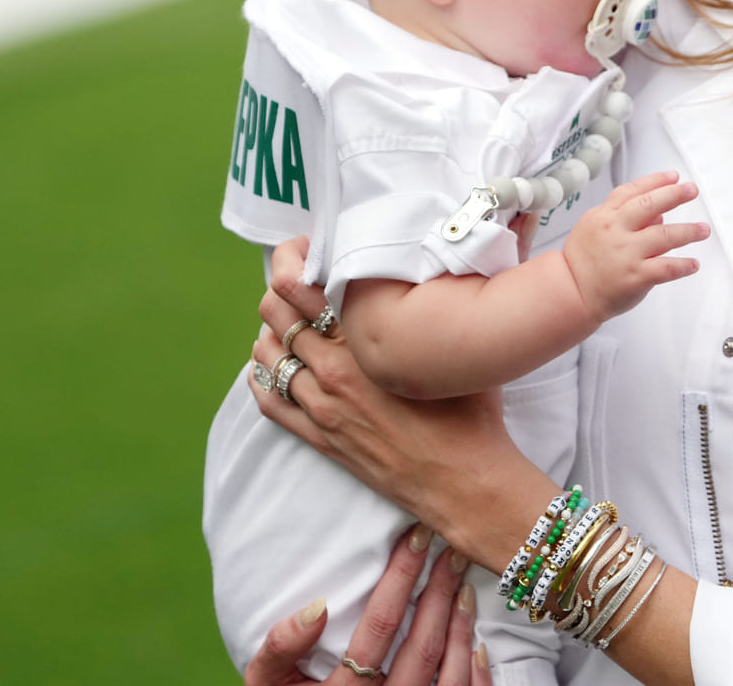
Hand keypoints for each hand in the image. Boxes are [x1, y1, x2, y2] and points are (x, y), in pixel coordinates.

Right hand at [244, 527, 488, 685]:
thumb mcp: (266, 684)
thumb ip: (279, 649)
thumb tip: (316, 608)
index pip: (379, 628)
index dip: (401, 579)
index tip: (417, 539)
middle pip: (421, 649)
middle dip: (440, 593)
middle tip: (453, 552)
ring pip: (449, 677)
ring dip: (461, 628)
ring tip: (465, 587)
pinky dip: (476, 674)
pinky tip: (480, 646)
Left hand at [252, 238, 525, 541]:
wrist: (464, 481)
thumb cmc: (470, 413)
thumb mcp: (458, 345)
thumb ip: (442, 300)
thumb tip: (450, 259)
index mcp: (366, 340)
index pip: (302, 287)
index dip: (294, 260)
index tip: (305, 250)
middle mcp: (335, 370)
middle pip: (277, 315)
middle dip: (280, 292)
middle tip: (297, 283)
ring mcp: (323, 407)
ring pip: (267, 356)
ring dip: (271, 333)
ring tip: (289, 322)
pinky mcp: (321, 438)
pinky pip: (270, 401)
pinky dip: (262, 377)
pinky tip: (272, 365)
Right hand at [561, 170, 707, 321]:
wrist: (571, 291)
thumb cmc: (583, 259)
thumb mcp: (594, 226)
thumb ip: (623, 216)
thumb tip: (658, 213)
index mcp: (605, 215)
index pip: (632, 191)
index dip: (655, 181)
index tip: (674, 176)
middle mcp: (616, 230)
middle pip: (649, 205)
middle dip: (674, 195)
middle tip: (692, 191)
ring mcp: (626, 253)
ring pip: (663, 236)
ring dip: (688, 231)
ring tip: (703, 230)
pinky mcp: (635, 276)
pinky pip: (665, 268)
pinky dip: (683, 265)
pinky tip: (694, 264)